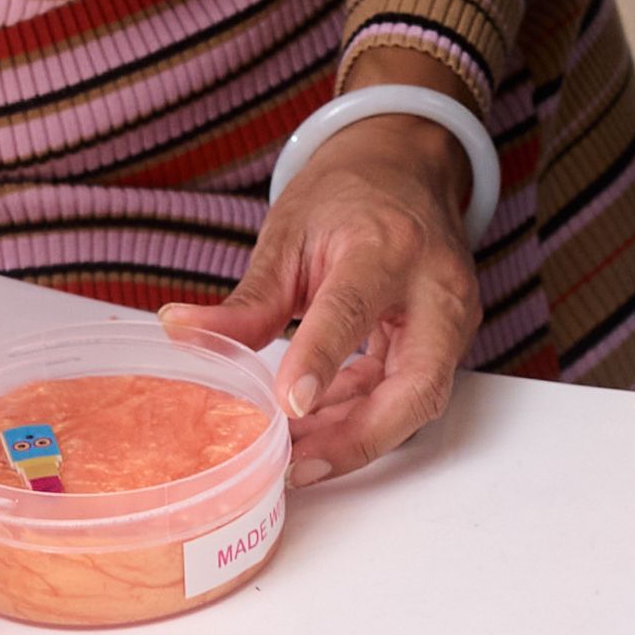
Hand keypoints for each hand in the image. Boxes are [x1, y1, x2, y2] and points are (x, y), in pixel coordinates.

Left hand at [177, 79, 484, 486]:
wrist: (407, 168)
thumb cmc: (348, 195)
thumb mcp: (288, 234)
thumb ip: (248, 298)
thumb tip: (182, 331)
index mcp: (386, 245)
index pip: (353, 310)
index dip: (320, 360)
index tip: (288, 406)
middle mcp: (435, 286)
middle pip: (417, 385)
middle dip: (358, 438)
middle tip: (296, 466)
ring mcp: (451, 318)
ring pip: (417, 402)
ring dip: (356, 436)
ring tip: (293, 458)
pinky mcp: (448, 340)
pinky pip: (409, 394)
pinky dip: (364, 416)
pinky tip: (318, 429)